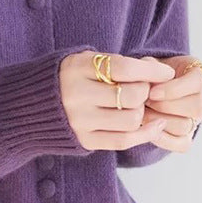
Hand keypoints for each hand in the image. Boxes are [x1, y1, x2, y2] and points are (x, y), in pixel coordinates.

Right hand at [59, 50, 176, 151]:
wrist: (34, 105)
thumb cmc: (73, 78)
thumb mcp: (88, 61)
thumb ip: (119, 64)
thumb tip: (161, 72)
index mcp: (77, 68)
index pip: (124, 68)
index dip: (151, 71)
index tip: (167, 73)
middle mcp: (76, 94)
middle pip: (131, 96)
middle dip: (146, 92)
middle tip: (144, 90)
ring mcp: (79, 120)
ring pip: (131, 120)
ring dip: (142, 112)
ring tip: (137, 106)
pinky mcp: (83, 140)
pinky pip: (123, 141)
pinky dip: (144, 134)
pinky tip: (154, 125)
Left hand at [140, 54, 201, 152]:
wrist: (149, 90)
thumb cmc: (151, 74)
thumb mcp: (151, 63)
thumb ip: (150, 67)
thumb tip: (148, 79)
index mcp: (198, 76)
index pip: (197, 83)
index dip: (173, 89)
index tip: (152, 92)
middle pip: (195, 107)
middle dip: (164, 106)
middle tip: (144, 103)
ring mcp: (196, 120)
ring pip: (185, 126)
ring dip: (160, 121)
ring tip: (142, 114)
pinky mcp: (187, 137)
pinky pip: (181, 144)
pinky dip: (164, 139)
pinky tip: (148, 129)